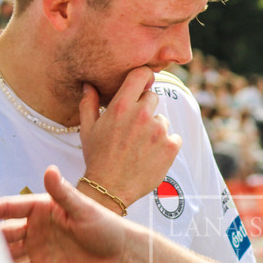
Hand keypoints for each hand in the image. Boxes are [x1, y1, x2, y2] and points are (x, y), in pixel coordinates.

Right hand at [0, 165, 134, 262]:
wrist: (120, 256)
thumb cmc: (106, 227)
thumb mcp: (84, 210)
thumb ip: (63, 194)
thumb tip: (49, 170)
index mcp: (42, 208)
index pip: (9, 207)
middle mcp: (35, 227)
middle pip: (2, 232)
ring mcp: (37, 248)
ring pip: (7, 254)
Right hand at [80, 67, 181, 205]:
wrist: (110, 188)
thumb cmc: (97, 157)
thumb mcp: (87, 129)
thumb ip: (89, 103)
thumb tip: (88, 84)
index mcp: (122, 106)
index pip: (142, 74)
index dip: (144, 77)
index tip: (142, 83)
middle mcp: (142, 115)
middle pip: (152, 97)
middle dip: (144, 108)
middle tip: (133, 127)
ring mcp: (159, 130)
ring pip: (162, 119)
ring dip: (154, 129)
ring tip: (139, 146)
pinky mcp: (171, 146)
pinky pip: (174, 137)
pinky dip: (166, 144)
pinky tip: (151, 154)